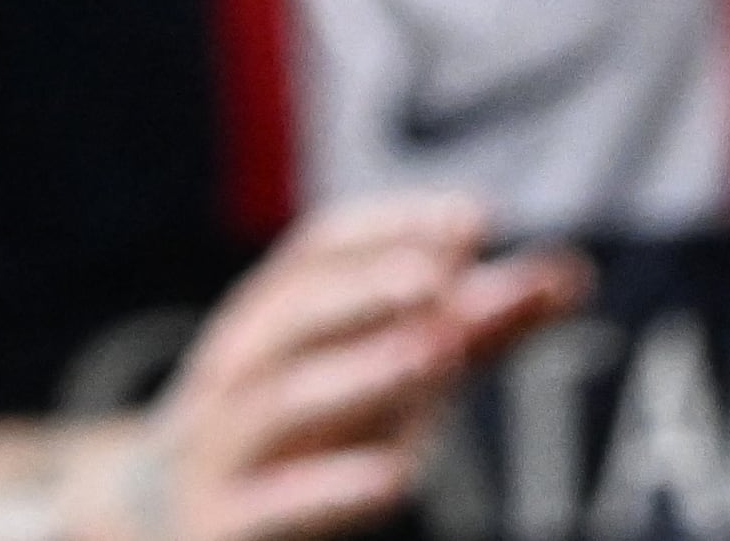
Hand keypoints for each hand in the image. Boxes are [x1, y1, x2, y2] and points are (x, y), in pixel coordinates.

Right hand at [66, 194, 589, 540]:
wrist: (158, 527)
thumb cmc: (299, 439)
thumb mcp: (378, 381)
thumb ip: (470, 331)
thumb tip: (571, 272)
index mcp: (269, 321)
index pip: (316, 253)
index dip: (390, 227)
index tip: (473, 218)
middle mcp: (237, 376)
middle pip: (291, 315)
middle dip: (365, 288)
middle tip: (443, 274)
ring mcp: (221, 452)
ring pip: (279, 402)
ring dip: (357, 371)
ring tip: (436, 351)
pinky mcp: (223, 527)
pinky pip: (271, 507)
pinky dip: (329, 487)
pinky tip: (399, 475)